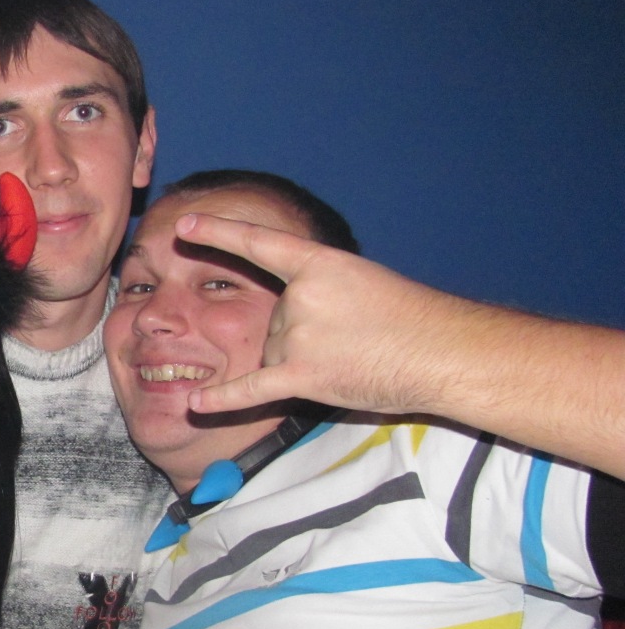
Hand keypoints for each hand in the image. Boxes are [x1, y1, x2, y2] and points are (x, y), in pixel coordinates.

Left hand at [174, 212, 482, 418]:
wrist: (442, 353)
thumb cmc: (412, 319)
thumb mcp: (362, 281)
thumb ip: (318, 291)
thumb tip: (287, 318)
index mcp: (319, 264)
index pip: (258, 244)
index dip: (220, 232)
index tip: (185, 224)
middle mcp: (301, 296)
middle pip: (274, 320)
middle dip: (304, 335)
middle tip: (353, 338)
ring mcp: (299, 336)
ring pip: (274, 353)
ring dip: (303, 363)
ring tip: (351, 360)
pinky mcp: (302, 376)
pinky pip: (252, 389)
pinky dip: (223, 400)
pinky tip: (194, 404)